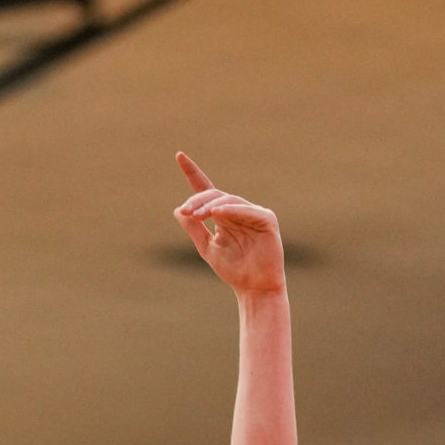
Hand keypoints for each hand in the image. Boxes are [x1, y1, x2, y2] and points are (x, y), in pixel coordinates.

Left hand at [174, 153, 285, 298]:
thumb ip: (194, 229)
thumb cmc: (234, 269)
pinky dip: (232, 210)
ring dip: (211, 206)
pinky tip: (217, 213)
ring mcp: (253, 213)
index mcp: (223, 214)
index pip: (206, 189)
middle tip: (185, 211)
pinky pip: (247, 210)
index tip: (179, 156)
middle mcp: (237, 210)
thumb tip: (177, 210)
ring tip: (197, 214)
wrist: (254, 288)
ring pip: (229, 200)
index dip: (192, 172)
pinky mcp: (266, 219)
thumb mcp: (207, 248)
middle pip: (214, 195)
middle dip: (198, 201)